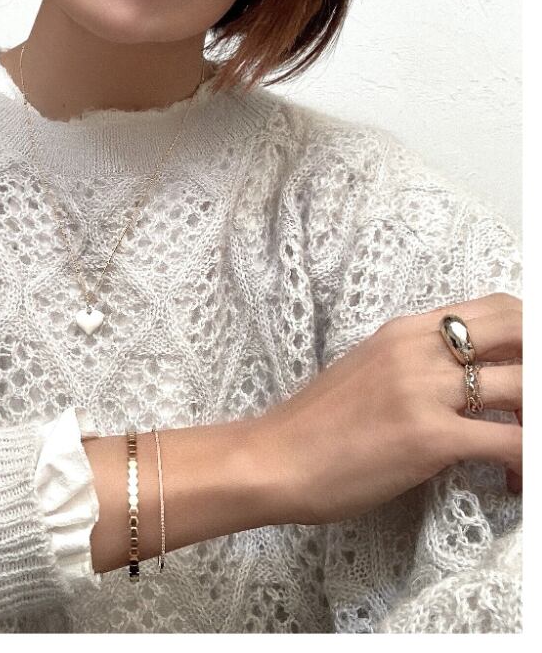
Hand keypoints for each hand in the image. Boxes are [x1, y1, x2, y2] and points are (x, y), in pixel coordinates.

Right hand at [257, 292, 522, 525]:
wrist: (273, 458)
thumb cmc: (313, 425)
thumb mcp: (365, 374)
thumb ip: (412, 366)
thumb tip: (457, 382)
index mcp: (403, 331)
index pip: (495, 308)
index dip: (529, 333)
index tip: (527, 366)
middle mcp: (418, 349)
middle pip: (521, 331)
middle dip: (540, 361)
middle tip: (531, 405)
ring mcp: (424, 390)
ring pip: (525, 386)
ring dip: (538, 419)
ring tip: (527, 450)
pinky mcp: (428, 437)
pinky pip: (512, 442)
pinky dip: (529, 461)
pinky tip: (517, 480)